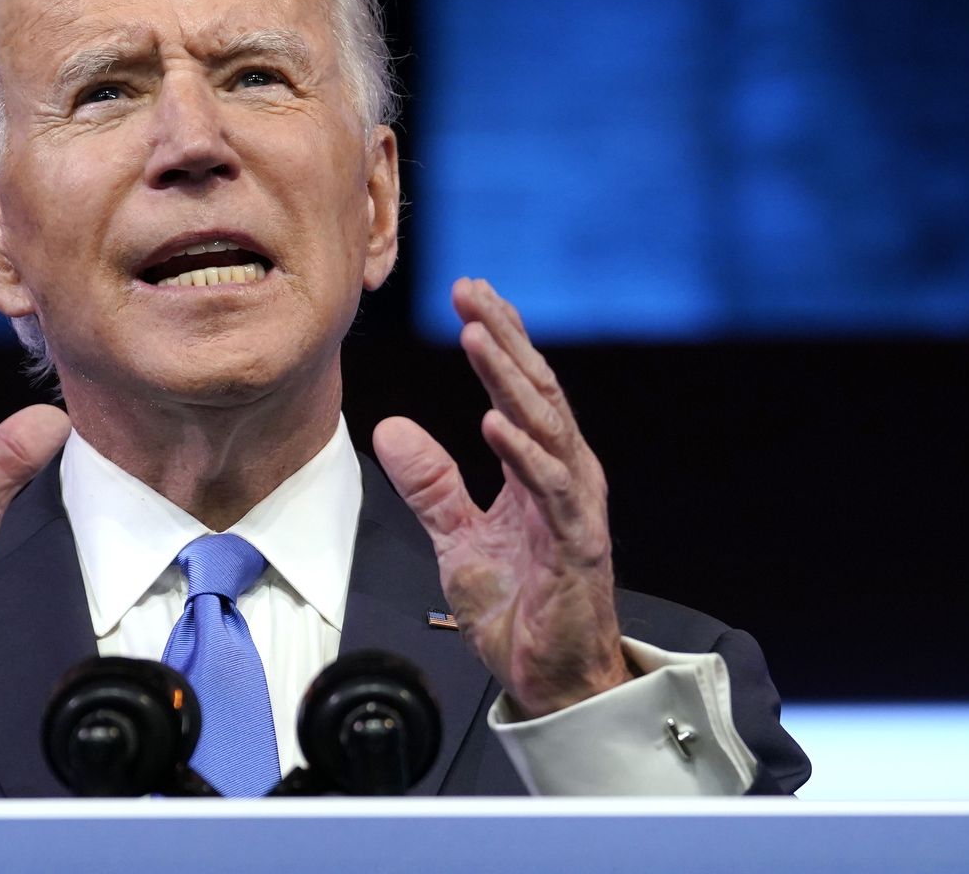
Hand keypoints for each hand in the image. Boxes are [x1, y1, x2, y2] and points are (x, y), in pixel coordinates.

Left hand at [373, 277, 629, 717]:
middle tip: (471, 290)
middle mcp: (564, 475)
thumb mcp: (456, 538)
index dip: (497, 339)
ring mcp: (575, 507)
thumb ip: (431, 484)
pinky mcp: (577, 545)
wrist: (550, 678)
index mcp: (538, 468)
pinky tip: (495, 423)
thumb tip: (391, 428)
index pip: (518, 389)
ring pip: (547, 426)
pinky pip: (553, 490)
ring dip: (511, 380)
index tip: (466, 292)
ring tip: (477, 338)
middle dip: (504, 337)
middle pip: (536, 391)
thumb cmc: (517, 607)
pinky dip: (525, 454)